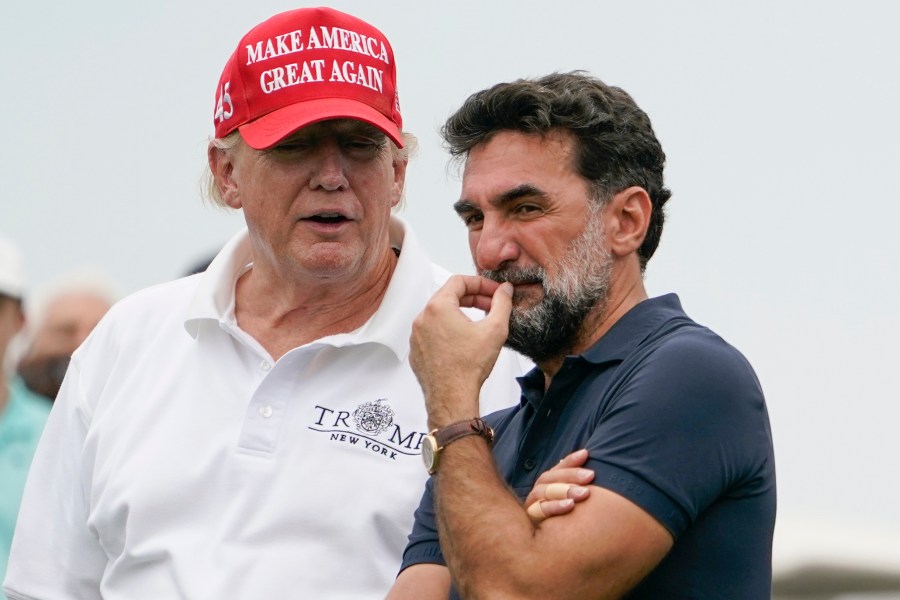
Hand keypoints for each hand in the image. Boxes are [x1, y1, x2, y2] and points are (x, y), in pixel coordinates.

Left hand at [409, 276, 512, 427]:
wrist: (452, 397)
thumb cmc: (469, 367)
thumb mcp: (495, 329)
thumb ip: (502, 303)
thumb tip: (505, 290)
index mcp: (438, 307)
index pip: (459, 281)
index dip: (481, 283)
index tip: (494, 291)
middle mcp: (422, 318)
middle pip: (448, 296)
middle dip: (472, 298)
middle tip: (490, 306)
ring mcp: (416, 336)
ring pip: (439, 315)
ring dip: (460, 314)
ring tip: (479, 324)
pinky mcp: (416, 351)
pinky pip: (432, 333)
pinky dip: (448, 331)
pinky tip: (463, 342)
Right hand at [524, 449, 594, 524]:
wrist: (542, 554)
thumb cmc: (563, 528)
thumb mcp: (571, 505)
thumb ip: (575, 490)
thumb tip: (591, 468)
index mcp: (545, 488)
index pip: (556, 470)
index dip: (569, 461)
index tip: (586, 454)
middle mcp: (535, 496)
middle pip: (549, 478)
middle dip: (570, 475)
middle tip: (590, 475)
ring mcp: (531, 508)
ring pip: (543, 492)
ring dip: (564, 489)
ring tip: (584, 492)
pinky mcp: (530, 522)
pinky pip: (539, 511)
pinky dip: (554, 506)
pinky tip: (570, 506)